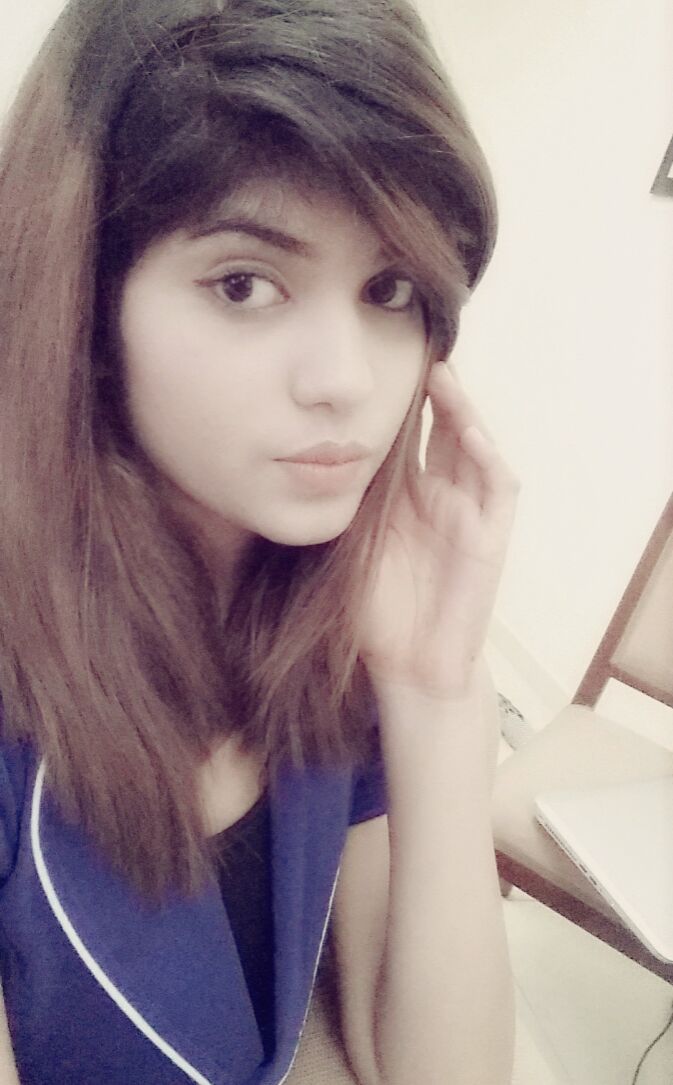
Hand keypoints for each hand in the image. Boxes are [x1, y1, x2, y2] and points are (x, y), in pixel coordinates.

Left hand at [359, 362, 519, 698]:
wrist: (406, 666)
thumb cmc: (374, 611)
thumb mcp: (345, 544)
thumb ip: (334, 502)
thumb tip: (290, 457)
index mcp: (405, 496)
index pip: (407, 435)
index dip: (398, 400)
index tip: (374, 362)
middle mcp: (440, 496)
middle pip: (443, 429)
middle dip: (434, 391)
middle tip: (414, 348)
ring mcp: (469, 514)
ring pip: (473, 447)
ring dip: (462, 411)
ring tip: (441, 375)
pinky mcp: (490, 538)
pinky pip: (497, 488)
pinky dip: (486, 457)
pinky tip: (467, 430)